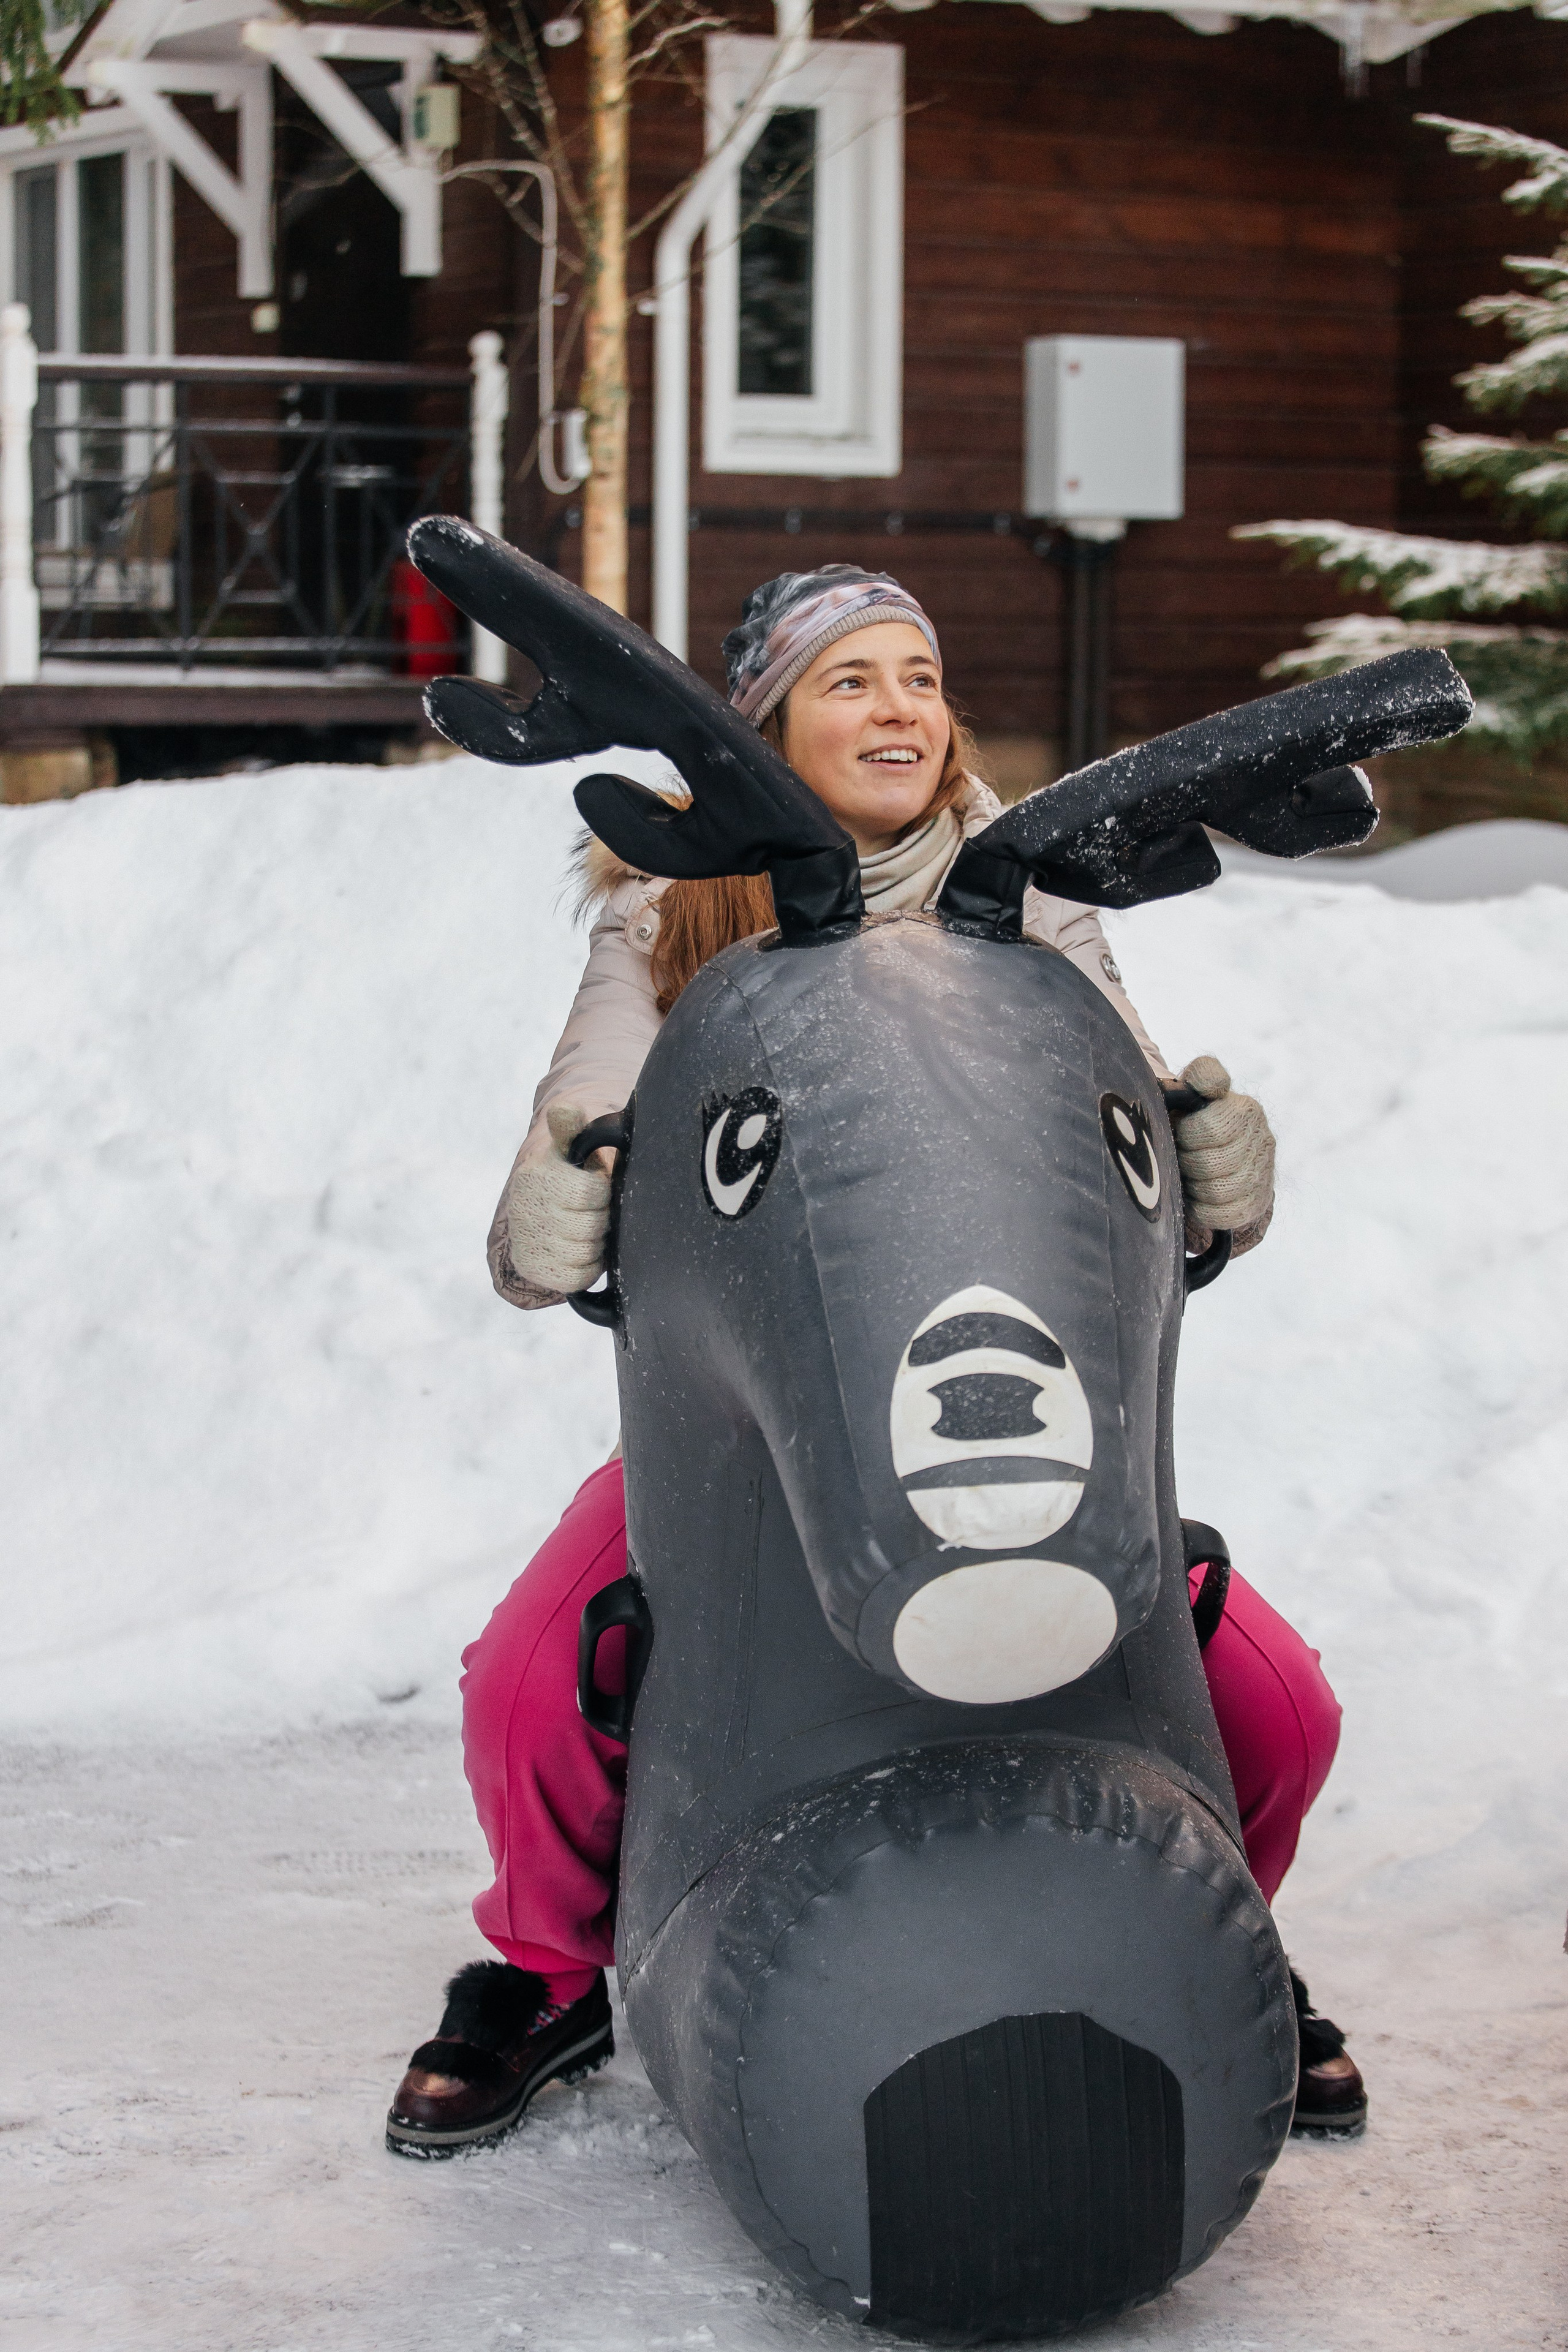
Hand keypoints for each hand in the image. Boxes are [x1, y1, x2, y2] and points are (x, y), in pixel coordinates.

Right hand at [503, 1102, 612, 1296]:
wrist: (539, 1207)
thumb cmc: (567, 1174)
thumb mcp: (569, 1148)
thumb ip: (571, 1128)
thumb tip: (565, 1109)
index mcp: (536, 1176)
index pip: (590, 1192)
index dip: (602, 1192)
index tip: (596, 1187)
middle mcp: (524, 1209)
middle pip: (590, 1225)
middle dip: (600, 1219)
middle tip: (594, 1212)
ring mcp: (525, 1241)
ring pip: (584, 1252)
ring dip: (595, 1243)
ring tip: (588, 1230)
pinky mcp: (531, 1268)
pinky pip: (575, 1278)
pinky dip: (587, 1267)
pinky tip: (582, 1251)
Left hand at [1175, 1056, 1274, 1250]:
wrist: (1219, 1153)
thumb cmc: (1194, 1118)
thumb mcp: (1195, 1089)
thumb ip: (1202, 1075)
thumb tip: (1213, 1084)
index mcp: (1244, 1108)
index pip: (1213, 1128)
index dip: (1189, 1134)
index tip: (1182, 1131)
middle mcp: (1260, 1137)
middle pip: (1209, 1164)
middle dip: (1187, 1163)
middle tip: (1180, 1158)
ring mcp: (1263, 1170)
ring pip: (1220, 1191)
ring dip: (1195, 1188)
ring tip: (1189, 1177)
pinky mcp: (1260, 1199)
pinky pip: (1228, 1214)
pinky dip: (1206, 1211)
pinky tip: (1198, 1199)